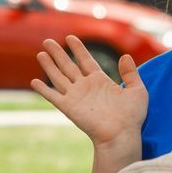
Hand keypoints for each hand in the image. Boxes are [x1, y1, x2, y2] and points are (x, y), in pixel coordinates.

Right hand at [31, 37, 147, 151]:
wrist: (121, 135)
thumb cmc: (131, 116)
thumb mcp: (137, 90)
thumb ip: (130, 73)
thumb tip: (126, 56)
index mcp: (100, 81)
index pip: (86, 60)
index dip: (78, 49)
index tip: (70, 37)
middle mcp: (85, 87)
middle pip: (68, 65)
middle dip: (58, 53)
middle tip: (47, 41)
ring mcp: (76, 96)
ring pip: (58, 77)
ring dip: (49, 65)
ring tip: (40, 54)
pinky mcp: (68, 107)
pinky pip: (53, 96)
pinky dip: (43, 89)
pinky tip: (34, 81)